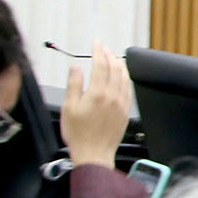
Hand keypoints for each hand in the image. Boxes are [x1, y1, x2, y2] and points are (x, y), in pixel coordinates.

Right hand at [60, 39, 132, 167]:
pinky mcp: (126, 112)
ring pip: (124, 78)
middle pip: (114, 68)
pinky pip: (129, 90)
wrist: (94, 154)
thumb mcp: (68, 107)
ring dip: (119, 65)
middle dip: (109, 55)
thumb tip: (75, 68)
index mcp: (97, 93)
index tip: (96, 43)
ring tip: (114, 58)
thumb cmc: (78, 135)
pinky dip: (126, 78)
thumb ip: (73, 85)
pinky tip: (123, 77)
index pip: (100, 65)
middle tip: (104, 48)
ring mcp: (121, 104)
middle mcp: (112, 96)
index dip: (98, 51)